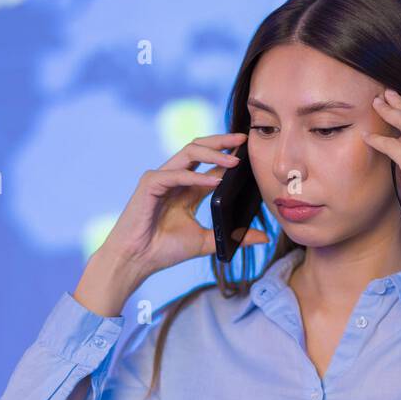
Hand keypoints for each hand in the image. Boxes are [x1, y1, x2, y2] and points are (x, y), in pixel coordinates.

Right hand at [94, 132, 268, 283]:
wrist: (136, 260)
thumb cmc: (164, 250)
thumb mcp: (207, 242)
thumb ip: (234, 236)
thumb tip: (264, 238)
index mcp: (187, 188)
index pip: (210, 163)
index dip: (229, 154)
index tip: (250, 150)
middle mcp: (174, 178)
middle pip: (199, 148)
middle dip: (222, 141)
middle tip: (243, 139)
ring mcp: (160, 178)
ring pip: (188, 152)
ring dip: (213, 153)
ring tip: (234, 161)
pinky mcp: (149, 184)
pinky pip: (176, 173)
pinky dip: (196, 176)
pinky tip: (214, 181)